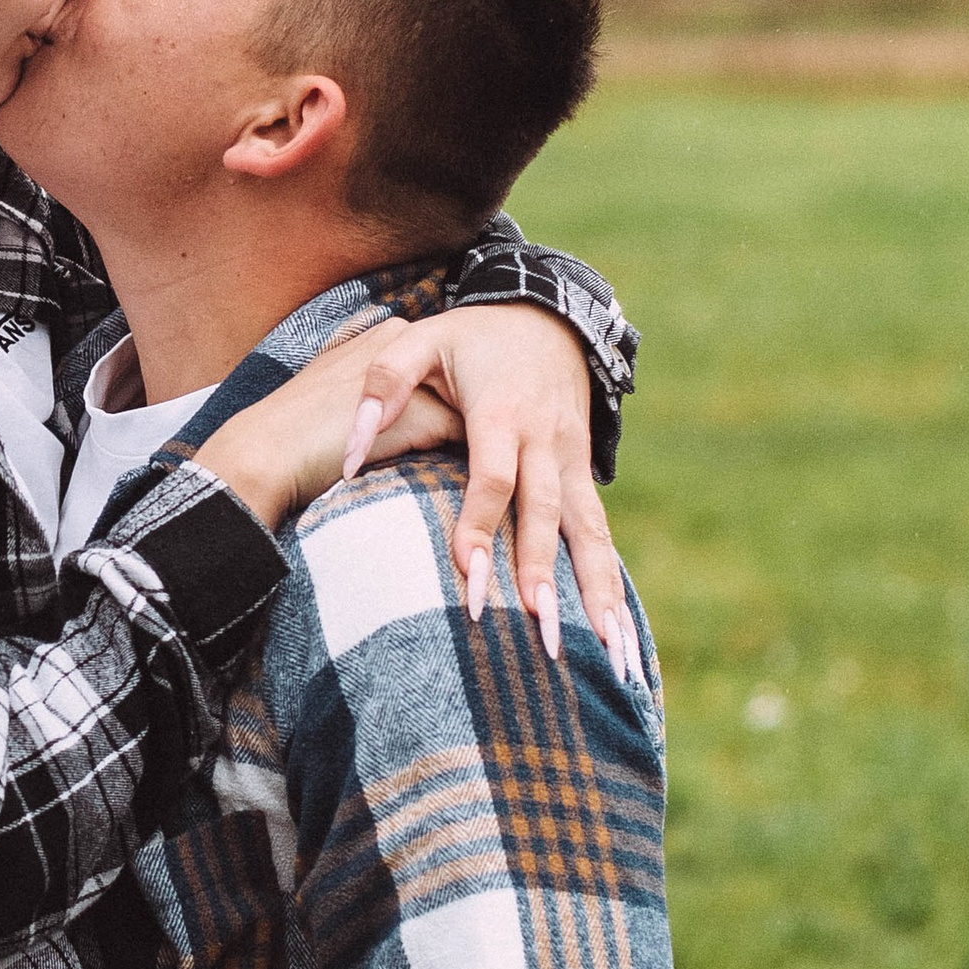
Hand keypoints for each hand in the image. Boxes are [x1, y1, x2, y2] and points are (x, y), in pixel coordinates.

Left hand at [344, 309, 636, 671]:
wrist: (547, 318)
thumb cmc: (470, 338)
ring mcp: (571, 461)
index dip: (481, 524)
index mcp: (502, 413)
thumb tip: (349, 452)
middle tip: (538, 628)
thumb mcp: (420, 341)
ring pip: (587, 532)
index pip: (492, 477)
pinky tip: (619, 633)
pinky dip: (612, 584)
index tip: (466, 573)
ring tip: (609, 649)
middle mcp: (544, 442)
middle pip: (544, 514)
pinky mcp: (583, 476)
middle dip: (540, 573)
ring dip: (598, 591)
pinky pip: (600, 535)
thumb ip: (382, 386)